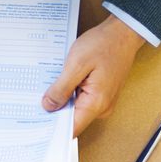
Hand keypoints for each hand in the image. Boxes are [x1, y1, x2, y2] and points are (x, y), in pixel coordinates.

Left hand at [43, 16, 142, 135]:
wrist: (123, 33)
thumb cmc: (104, 44)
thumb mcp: (76, 64)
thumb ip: (61, 88)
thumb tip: (48, 107)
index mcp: (96, 103)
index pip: (71, 129)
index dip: (53, 128)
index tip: (36, 123)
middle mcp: (102, 108)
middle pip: (72, 119)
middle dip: (55, 111)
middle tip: (38, 99)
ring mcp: (103, 102)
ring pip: (76, 108)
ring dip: (63, 99)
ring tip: (52, 85)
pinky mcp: (102, 94)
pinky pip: (82, 99)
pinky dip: (71, 92)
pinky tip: (64, 81)